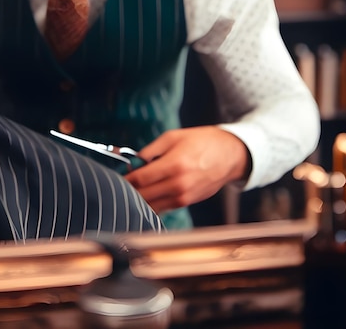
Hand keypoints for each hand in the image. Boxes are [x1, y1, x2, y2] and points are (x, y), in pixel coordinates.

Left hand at [124, 127, 250, 213]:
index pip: (140, 179)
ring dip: (138, 199)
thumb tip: (132, 163)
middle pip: (143, 195)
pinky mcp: (187, 203)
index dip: (124, 179)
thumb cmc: (200, 142)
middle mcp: (178, 185)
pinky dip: (151, 203)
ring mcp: (183, 197)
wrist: (228, 155)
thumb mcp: (172, 137)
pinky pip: (162, 208)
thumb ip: (150, 151)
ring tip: (131, 189)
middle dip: (129, 190)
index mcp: (174, 165)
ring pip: (151, 206)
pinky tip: (146, 194)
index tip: (116, 176)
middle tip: (120, 183)